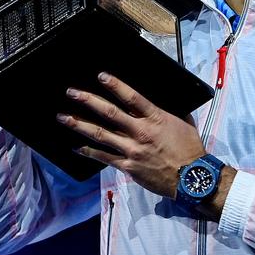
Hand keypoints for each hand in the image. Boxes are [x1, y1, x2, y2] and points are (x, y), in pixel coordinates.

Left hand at [58, 72, 206, 198]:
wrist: (191, 178)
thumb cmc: (190, 149)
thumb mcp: (184, 122)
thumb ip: (172, 109)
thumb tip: (167, 97)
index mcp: (155, 118)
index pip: (132, 98)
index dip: (115, 85)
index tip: (101, 76)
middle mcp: (140, 132)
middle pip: (109, 113)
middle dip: (88, 101)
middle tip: (72, 92)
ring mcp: (132, 150)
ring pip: (101, 134)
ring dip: (80, 124)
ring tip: (63, 117)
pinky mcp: (128, 166)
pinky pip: (104, 157)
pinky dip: (89, 152)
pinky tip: (76, 147)